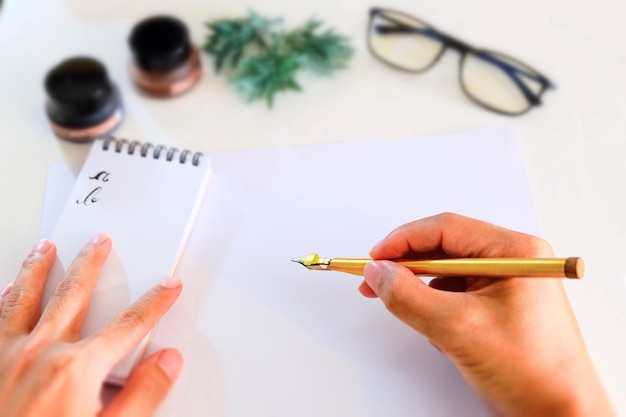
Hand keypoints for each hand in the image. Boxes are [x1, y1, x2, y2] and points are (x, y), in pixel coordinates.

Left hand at [0, 234, 182, 416]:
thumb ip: (143, 397)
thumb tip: (167, 363)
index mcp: (77, 368)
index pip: (128, 325)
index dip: (153, 302)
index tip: (167, 286)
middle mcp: (40, 352)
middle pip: (73, 294)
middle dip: (90, 264)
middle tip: (98, 242)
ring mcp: (5, 355)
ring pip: (24, 297)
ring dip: (37, 269)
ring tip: (45, 248)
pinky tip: (2, 289)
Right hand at [359, 213, 613, 416]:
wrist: (561, 414)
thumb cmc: (531, 372)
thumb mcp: (457, 328)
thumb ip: (409, 296)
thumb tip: (377, 273)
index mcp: (515, 251)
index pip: (446, 229)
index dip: (403, 241)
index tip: (374, 258)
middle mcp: (514, 260)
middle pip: (445, 248)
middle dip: (407, 265)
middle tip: (375, 279)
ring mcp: (509, 282)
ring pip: (449, 272)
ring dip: (421, 287)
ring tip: (401, 304)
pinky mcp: (501, 303)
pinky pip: (458, 292)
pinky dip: (437, 304)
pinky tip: (432, 323)